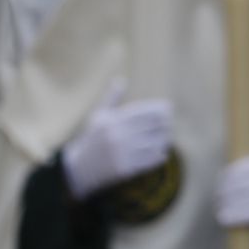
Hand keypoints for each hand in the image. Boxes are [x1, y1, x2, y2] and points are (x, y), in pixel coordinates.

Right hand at [60, 84, 173, 198]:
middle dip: (165, 124)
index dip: (159, 109)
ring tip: (167, 137)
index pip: (143, 112)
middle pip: (152, 126)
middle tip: (170, 123)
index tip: (168, 107)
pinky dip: (159, 155)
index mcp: (112, 121)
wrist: (79, 169)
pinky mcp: (125, 168)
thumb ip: (111, 98)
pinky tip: (161, 152)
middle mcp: (117, 135)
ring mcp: (121, 153)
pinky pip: (150, 160)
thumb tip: (121, 80)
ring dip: (164, 140)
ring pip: (154, 143)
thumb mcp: (98, 116)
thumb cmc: (92, 139)